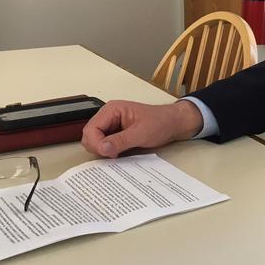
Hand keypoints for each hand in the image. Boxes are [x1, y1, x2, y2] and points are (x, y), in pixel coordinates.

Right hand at [81, 99, 203, 157]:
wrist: (174, 124)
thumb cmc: (160, 122)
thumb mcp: (141, 133)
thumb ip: (121, 140)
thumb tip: (102, 148)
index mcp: (112, 110)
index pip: (91, 129)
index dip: (96, 143)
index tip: (108, 153)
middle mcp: (108, 117)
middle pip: (90, 136)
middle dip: (99, 148)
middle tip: (114, 155)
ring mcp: (111, 126)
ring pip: (96, 143)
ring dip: (104, 151)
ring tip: (119, 153)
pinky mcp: (116, 135)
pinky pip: (105, 146)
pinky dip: (109, 152)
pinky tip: (119, 154)